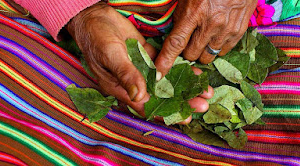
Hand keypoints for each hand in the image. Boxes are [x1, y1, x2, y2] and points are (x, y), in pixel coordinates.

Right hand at [66, 2, 213, 122]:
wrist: (95, 16)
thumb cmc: (97, 37)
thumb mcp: (111, 55)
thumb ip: (126, 74)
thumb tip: (139, 96)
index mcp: (121, 88)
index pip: (145, 106)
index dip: (165, 113)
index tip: (184, 117)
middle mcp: (133, 82)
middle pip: (160, 97)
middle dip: (181, 102)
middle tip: (202, 105)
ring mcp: (142, 70)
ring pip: (166, 83)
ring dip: (184, 88)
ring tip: (204, 91)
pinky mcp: (147, 57)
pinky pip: (166, 67)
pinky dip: (179, 70)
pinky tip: (195, 73)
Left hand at [155, 0, 257, 74]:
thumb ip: (180, 16)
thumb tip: (174, 36)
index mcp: (194, 12)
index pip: (176, 43)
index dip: (166, 60)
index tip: (159, 73)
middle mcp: (211, 24)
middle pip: (192, 55)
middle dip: (186, 52)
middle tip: (187, 42)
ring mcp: (227, 30)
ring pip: (208, 56)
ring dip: (202, 52)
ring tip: (202, 38)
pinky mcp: (239, 32)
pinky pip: (223, 52)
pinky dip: (217, 48)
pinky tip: (215, 36)